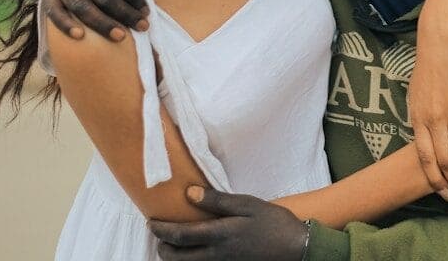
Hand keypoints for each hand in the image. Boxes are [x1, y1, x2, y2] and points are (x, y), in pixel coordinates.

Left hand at [149, 186, 307, 260]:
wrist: (295, 248)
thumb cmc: (273, 222)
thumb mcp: (248, 204)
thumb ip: (218, 200)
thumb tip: (190, 193)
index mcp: (219, 235)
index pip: (180, 236)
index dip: (161, 230)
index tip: (152, 222)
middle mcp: (216, 255)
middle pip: (177, 258)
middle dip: (162, 247)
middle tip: (159, 234)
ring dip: (173, 258)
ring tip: (172, 244)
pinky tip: (192, 252)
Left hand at [410, 21, 447, 194]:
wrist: (440, 38)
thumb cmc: (429, 63)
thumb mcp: (417, 94)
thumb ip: (421, 116)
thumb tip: (421, 131)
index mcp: (418, 118)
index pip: (426, 159)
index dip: (435, 179)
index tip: (445, 192)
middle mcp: (433, 120)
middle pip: (445, 162)